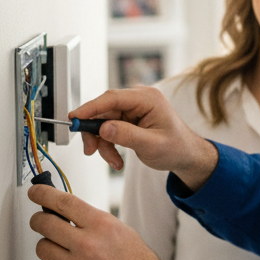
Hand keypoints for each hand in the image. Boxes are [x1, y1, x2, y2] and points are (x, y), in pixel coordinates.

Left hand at [28, 184, 188, 259]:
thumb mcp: (122, 232)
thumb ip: (93, 222)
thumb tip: (65, 213)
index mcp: (103, 226)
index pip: (63, 202)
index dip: (43, 194)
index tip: (35, 192)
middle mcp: (88, 245)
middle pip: (44, 224)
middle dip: (39, 220)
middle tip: (41, 220)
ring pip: (42, 248)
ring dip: (49, 245)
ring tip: (63, 249)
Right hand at [70, 86, 218, 191]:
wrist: (186, 156)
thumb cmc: (177, 148)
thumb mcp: (152, 145)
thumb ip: (127, 136)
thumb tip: (103, 128)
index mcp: (148, 98)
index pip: (112, 98)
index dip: (90, 108)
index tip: (73, 118)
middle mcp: (138, 100)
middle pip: (103, 110)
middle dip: (95, 133)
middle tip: (90, 151)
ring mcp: (132, 109)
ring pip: (103, 122)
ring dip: (103, 144)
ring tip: (114, 162)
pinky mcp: (128, 119)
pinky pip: (108, 130)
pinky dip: (108, 145)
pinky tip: (116, 159)